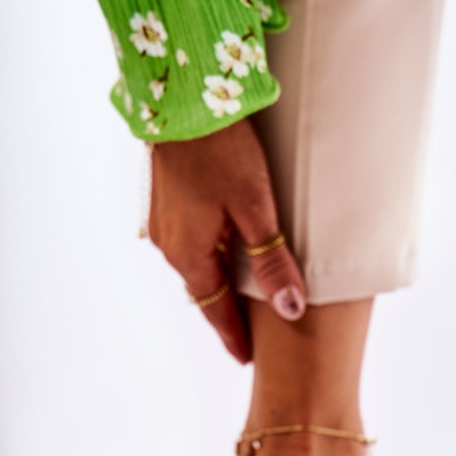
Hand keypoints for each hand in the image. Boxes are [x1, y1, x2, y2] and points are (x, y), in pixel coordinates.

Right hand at [147, 119, 307, 363]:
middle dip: (225, 313)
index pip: (215, 310)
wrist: (180, 95)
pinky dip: (209, 256)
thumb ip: (272, 260)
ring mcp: (163, 222)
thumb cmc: (221, 148)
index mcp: (190, 255)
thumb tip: (291, 309)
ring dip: (217, 282)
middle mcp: (170, 245)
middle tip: (248, 335)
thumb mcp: (255, 207)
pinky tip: (223, 249)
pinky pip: (189, 242)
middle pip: (204, 290)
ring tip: (240, 297)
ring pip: (196, 264)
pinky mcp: (164, 199)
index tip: (246, 359)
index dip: (233, 336)